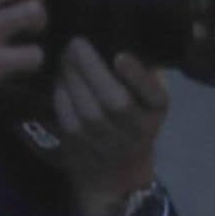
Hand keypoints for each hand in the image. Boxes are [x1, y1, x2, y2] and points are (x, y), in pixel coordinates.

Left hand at [51, 38, 167, 215]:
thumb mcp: (150, 101)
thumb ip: (144, 75)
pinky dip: (61, 99)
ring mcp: (108, 146)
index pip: (153, 96)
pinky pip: (69, 123)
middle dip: (92, 70)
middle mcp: (136, 133)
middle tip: (76, 44)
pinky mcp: (82, 153)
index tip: (119, 55)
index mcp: (156, 114)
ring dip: (73, 81)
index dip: (136, 76)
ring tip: (64, 58)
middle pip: (114, 102)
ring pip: (88, 113)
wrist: (117, 176)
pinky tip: (58, 81)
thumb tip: (128, 38)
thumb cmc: (135, 124)